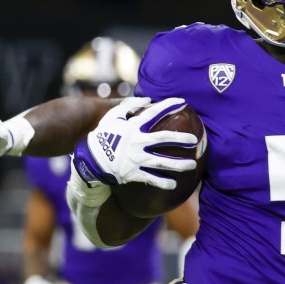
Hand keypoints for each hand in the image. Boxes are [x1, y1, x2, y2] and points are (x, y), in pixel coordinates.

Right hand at [71, 97, 197, 188]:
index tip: (183, 102)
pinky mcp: (134, 173)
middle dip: (180, 139)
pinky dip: (163, 183)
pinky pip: (152, 179)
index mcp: (133, 128)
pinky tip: (174, 184)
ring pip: (162, 162)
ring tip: (193, 165)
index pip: (153, 114)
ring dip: (179, 164)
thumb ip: (129, 106)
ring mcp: (137, 159)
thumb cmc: (103, 136)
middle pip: (163, 139)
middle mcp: (138, 143)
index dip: (168, 106)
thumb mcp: (112, 117)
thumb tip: (146, 98)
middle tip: (194, 140)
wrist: (90, 160)